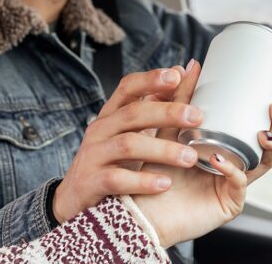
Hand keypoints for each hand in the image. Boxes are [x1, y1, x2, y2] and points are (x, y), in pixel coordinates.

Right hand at [52, 67, 203, 222]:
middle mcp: (100, 129)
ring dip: (162, 150)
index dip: (151, 79)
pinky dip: (142, 181)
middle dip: (167, 113)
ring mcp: (93, 154)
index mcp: (111, 114)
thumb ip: (152, 104)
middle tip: (197, 117)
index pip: (128, 87)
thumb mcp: (129, 131)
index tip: (177, 76)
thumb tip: (180, 71)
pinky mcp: (91, 181)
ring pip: (128, 145)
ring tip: (190, 157)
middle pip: (133, 113)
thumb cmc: (111, 160)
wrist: (75, 199)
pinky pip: (118, 178)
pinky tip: (165, 183)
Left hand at [133, 62, 271, 247]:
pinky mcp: (229, 203)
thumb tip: (192, 64)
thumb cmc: (156, 168)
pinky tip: (220, 158)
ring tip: (262, 132)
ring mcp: (236, 183)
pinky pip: (238, 184)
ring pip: (265, 163)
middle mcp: (237, 162)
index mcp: (228, 143)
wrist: (141, 206)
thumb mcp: (169, 127)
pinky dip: (232, 170)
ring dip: (270, 145)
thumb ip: (180, 98)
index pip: (257, 119)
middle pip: (270, 140)